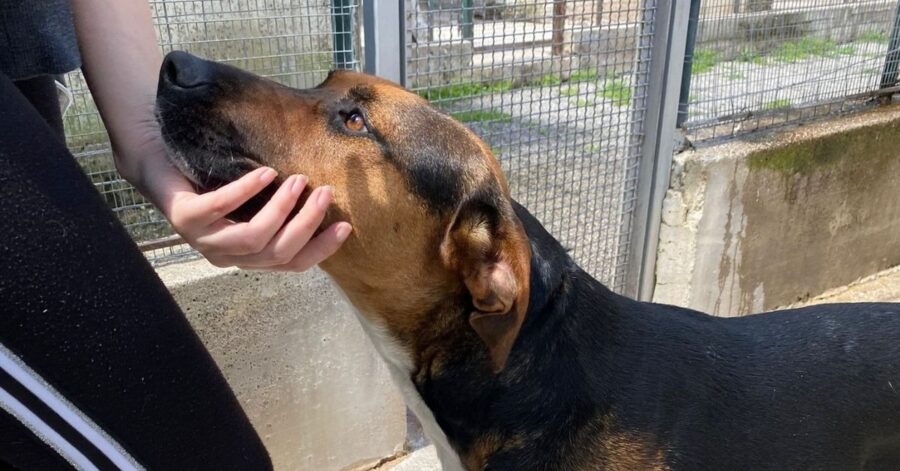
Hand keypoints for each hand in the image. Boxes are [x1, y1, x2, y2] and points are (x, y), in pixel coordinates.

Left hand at [129, 140, 350, 270]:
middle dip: (307, 224)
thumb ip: (277, 207)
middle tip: (324, 192)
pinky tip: (266, 173)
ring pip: (254, 238)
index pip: (291, 263)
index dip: (320, 249)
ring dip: (282, 208)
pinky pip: (221, 208)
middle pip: (277, 252)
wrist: (158, 162)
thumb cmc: (211, 179)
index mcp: (247, 256)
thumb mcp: (250, 200)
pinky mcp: (184, 219)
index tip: (345, 226)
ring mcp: (203, 240)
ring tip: (298, 180)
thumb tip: (324, 196)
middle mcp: (227, 256)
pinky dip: (248, 190)